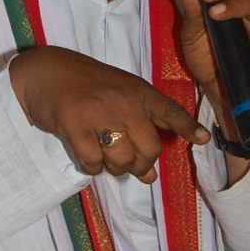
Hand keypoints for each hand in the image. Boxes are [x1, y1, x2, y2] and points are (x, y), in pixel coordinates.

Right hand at [10, 46, 208, 182]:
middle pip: (149, 150)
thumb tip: (150, 178)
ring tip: (106, 158)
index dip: (187, 127)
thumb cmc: (86, 86)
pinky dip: (92, 168)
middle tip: (129, 164)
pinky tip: (87, 156)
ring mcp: (98, 113)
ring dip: (115, 168)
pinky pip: (93, 163)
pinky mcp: (74, 125)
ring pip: (122, 160)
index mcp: (138, 91)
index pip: (170, 110)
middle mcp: (123, 101)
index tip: (204, 139)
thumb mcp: (120, 93)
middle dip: (141, 165)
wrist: (45, 72)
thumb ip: (138, 128)